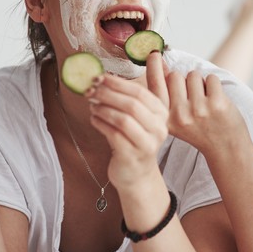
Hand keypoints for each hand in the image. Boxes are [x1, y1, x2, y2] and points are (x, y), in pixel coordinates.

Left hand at [85, 54, 169, 190]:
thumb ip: (131, 96)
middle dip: (107, 94)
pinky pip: (114, 134)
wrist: (137, 174)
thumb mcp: (140, 116)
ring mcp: (147, 143)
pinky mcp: (132, 155)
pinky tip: (94, 119)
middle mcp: (158, 128)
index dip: (118, 83)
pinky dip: (101, 124)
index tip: (100, 77)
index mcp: (161, 113)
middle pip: (132, 104)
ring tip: (91, 105)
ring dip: (103, 109)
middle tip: (90, 89)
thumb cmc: (135, 140)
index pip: (140, 92)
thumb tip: (105, 77)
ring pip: (123, 119)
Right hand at [159, 62, 248, 160]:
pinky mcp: (216, 104)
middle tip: (193, 99)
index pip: (155, 87)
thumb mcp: (177, 118)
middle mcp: (179, 115)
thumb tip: (161, 63)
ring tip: (205, 102)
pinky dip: (215, 86)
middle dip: (184, 81)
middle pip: (175, 76)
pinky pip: (211, 78)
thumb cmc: (201, 130)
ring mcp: (198, 109)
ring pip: (193, 75)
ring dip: (201, 83)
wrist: (226, 149)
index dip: (153, 67)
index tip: (154, 54)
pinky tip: (216, 101)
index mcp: (166, 119)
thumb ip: (168, 94)